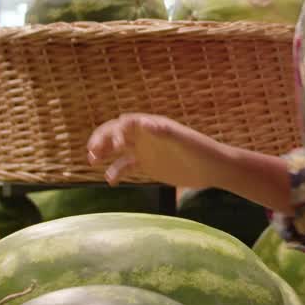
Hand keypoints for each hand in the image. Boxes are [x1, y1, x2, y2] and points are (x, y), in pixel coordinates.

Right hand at [86, 114, 228, 187]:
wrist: (212, 168)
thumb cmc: (199, 150)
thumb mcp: (182, 140)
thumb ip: (164, 132)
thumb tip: (144, 123)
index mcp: (151, 125)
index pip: (125, 123)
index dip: (113, 131)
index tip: (110, 146)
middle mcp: (145, 135)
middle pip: (116, 133)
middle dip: (101, 140)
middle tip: (92, 153)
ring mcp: (145, 150)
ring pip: (117, 149)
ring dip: (103, 152)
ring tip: (92, 161)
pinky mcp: (147, 165)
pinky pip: (125, 166)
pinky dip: (115, 171)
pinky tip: (110, 181)